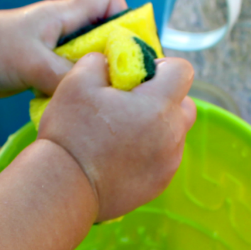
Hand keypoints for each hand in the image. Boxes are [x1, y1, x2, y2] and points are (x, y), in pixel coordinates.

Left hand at [0, 0, 127, 97]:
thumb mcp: (33, 65)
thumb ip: (65, 77)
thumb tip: (98, 94)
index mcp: (66, 15)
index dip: (125, 18)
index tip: (128, 49)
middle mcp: (65, 29)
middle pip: (107, 34)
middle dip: (116, 57)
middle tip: (120, 84)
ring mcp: (54, 49)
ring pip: (90, 59)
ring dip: (96, 78)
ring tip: (100, 99)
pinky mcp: (43, 68)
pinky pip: (71, 78)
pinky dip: (76, 91)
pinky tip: (73, 107)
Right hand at [37, 53, 196, 221]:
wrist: (65, 188)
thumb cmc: (71, 132)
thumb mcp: (76, 82)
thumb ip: (99, 62)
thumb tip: (108, 61)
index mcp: (159, 105)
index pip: (183, 71)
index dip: (162, 67)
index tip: (138, 77)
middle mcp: (172, 135)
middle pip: (185, 106)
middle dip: (165, 99)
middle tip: (131, 105)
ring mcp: (168, 163)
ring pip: (174, 135)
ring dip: (157, 128)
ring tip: (122, 133)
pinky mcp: (159, 185)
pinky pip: (163, 159)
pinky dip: (149, 153)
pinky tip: (120, 157)